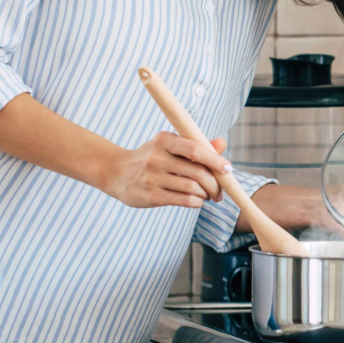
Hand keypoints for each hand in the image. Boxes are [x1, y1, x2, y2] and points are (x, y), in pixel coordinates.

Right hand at [102, 133, 230, 208]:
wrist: (116, 172)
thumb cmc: (150, 158)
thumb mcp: (169, 146)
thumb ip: (195, 145)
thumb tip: (221, 144)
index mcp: (164, 140)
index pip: (195, 149)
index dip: (215, 160)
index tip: (228, 169)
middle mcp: (157, 157)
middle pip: (197, 172)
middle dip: (214, 184)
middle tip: (219, 191)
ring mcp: (152, 177)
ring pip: (192, 188)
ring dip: (205, 194)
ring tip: (207, 196)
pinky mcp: (151, 195)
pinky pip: (183, 200)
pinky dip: (196, 202)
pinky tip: (197, 201)